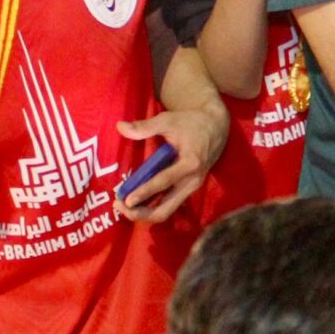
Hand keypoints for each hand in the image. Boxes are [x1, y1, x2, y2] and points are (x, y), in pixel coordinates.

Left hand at [114, 100, 228, 223]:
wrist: (216, 126)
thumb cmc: (191, 122)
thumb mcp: (168, 120)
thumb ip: (145, 126)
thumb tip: (120, 127)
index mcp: (191, 164)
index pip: (164, 182)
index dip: (144, 192)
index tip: (126, 200)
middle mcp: (192, 181)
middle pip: (165, 210)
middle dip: (140, 213)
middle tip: (118, 206)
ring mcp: (191, 188)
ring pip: (166, 211)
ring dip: (144, 212)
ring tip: (123, 206)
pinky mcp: (187, 189)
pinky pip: (168, 204)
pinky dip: (151, 207)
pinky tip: (136, 202)